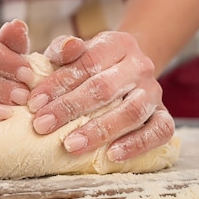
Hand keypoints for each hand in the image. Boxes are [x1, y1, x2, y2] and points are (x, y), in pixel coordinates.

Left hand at [27, 31, 174, 160]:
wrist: (130, 69)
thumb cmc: (94, 65)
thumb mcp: (79, 51)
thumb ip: (64, 49)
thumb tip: (62, 51)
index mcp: (118, 43)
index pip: (88, 63)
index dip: (59, 84)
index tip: (34, 104)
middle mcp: (140, 65)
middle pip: (105, 87)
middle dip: (70, 108)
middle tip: (42, 126)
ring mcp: (154, 91)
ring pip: (132, 111)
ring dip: (99, 130)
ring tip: (71, 145)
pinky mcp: (164, 114)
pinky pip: (160, 131)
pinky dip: (137, 144)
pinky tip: (113, 155)